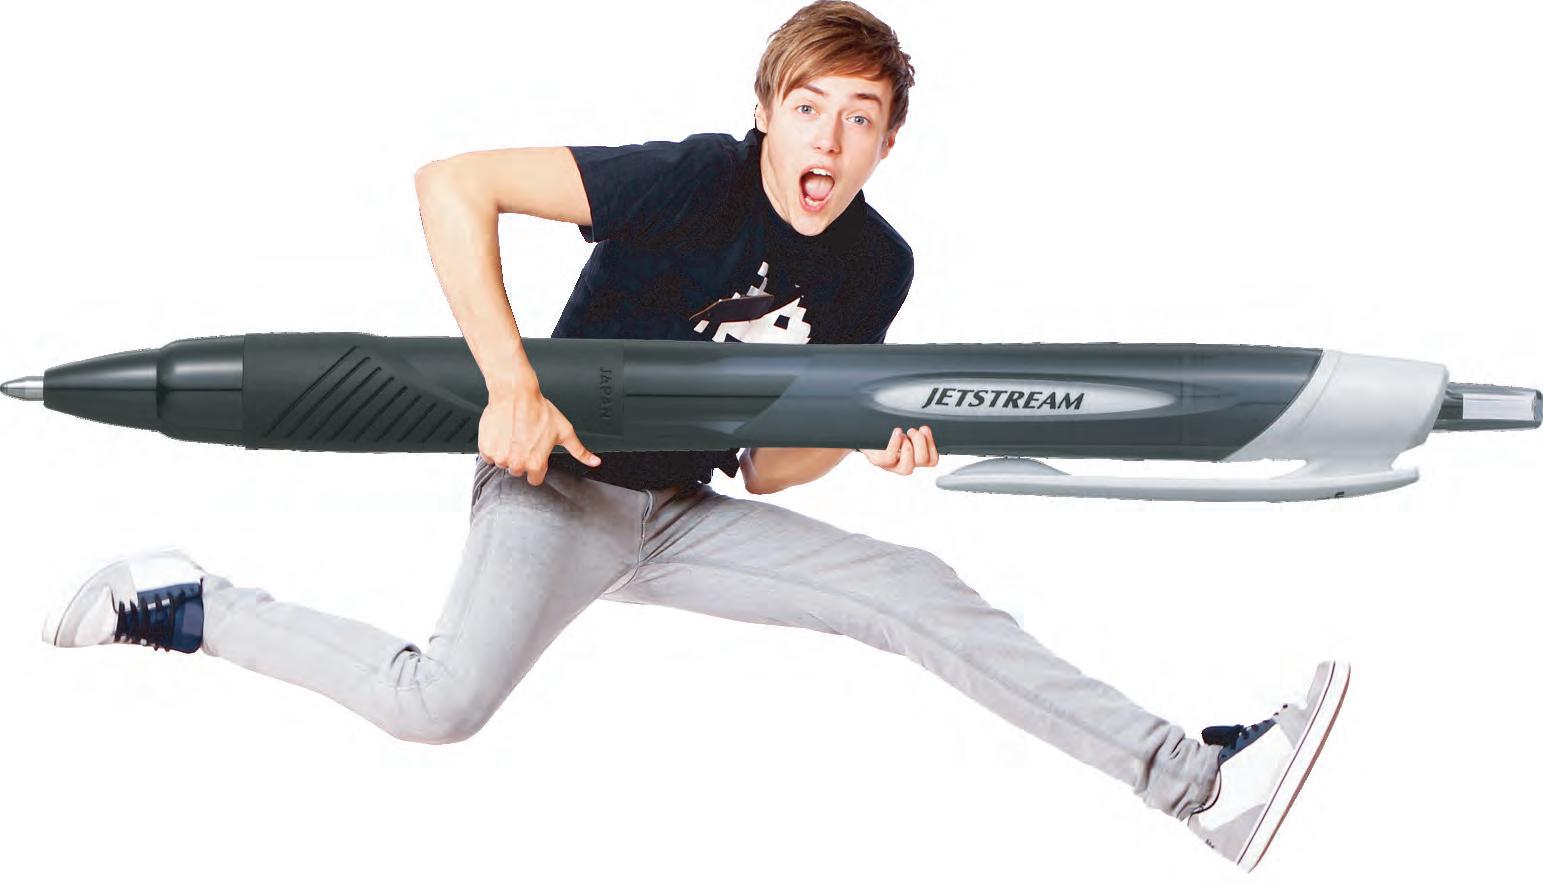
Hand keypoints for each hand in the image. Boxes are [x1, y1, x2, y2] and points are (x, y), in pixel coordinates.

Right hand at [479, 386, 599, 485]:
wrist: (516, 394)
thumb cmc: (540, 410)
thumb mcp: (565, 431)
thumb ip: (579, 451)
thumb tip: (595, 462)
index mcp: (536, 463)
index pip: (535, 479)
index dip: (537, 466)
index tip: (536, 453)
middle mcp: (516, 463)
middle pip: (519, 471)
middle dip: (522, 458)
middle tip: (525, 439)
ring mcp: (500, 457)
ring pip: (504, 463)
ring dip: (507, 452)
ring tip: (514, 434)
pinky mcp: (486, 448)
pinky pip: (489, 456)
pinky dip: (494, 447)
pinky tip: (503, 434)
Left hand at [858, 426, 938, 475]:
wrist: (861, 433)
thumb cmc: (882, 432)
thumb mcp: (901, 429)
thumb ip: (915, 430)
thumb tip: (926, 425)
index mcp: (913, 456)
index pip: (931, 461)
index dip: (932, 445)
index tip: (924, 429)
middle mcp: (903, 463)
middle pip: (923, 462)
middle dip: (921, 442)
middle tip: (912, 430)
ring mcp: (890, 466)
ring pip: (907, 468)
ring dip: (908, 447)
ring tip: (902, 434)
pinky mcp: (878, 462)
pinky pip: (889, 459)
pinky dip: (894, 444)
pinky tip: (895, 433)